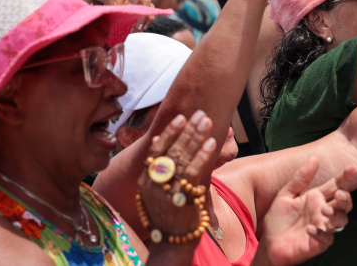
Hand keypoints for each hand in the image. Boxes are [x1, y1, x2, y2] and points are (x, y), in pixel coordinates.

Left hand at [106, 0, 154, 31]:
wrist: (118, 39)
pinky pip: (151, 8)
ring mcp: (134, 1)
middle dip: (141, 2)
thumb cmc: (113, 26)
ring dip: (145, 13)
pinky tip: (142, 27)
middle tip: (137, 19)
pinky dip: (149, 18)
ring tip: (137, 27)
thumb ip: (128, 5)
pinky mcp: (142, 8)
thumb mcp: (118, 16)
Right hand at [137, 112, 217, 244]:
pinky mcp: (182, 198)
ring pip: (182, 158)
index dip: (169, 132)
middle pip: (171, 150)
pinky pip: (193, 172)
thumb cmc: (168, 214)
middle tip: (199, 113)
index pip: (156, 150)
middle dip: (186, 130)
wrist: (171, 244)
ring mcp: (166, 191)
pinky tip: (211, 144)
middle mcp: (153, 184)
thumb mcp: (156, 191)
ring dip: (195, 137)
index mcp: (145, 180)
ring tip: (206, 121)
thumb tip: (162, 140)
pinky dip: (202, 156)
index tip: (180, 117)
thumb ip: (159, 168)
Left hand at [258, 157, 356, 265]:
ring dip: (336, 216)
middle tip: (338, 195)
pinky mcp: (318, 244)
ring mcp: (322, 228)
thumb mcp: (285, 194)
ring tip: (323, 210)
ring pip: (341, 221)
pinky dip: (322, 234)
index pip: (336, 185)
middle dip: (345, 199)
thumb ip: (300, 178)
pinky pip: (327, 240)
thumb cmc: (278, 218)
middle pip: (344, 204)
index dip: (346, 177)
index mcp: (317, 198)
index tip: (354, 167)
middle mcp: (323, 212)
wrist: (268, 243)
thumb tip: (314, 158)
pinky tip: (311, 229)